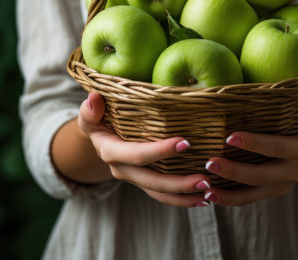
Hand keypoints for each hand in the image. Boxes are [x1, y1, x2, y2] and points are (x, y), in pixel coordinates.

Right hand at [78, 92, 212, 206]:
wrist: (99, 136)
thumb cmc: (97, 118)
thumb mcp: (90, 113)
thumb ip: (90, 109)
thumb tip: (94, 98)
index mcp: (111, 152)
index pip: (136, 154)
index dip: (159, 151)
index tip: (185, 143)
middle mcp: (122, 170)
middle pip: (152, 181)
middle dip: (178, 183)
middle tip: (205, 179)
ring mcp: (134, 178)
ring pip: (159, 193)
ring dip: (183, 196)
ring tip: (208, 193)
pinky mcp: (144, 182)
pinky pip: (162, 195)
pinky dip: (182, 199)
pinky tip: (203, 199)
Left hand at [201, 92, 297, 205]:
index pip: (279, 147)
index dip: (256, 144)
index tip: (231, 136)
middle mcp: (294, 171)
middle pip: (262, 175)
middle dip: (236, 171)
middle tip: (210, 161)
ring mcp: (281, 184)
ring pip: (254, 192)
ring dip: (229, 192)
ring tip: (206, 188)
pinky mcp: (271, 191)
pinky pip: (249, 198)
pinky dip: (230, 198)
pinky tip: (210, 195)